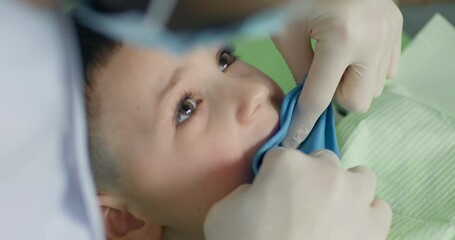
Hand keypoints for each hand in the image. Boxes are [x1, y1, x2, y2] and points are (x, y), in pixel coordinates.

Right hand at [204, 148, 391, 239]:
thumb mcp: (222, 213)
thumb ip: (244, 192)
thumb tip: (259, 192)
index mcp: (287, 163)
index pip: (280, 156)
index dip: (273, 176)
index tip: (269, 194)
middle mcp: (326, 171)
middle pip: (322, 161)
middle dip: (312, 177)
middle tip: (301, 204)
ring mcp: (354, 197)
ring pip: (359, 177)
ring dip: (347, 188)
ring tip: (334, 210)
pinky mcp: (374, 225)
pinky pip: (378, 208)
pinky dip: (366, 215)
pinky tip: (352, 227)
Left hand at [277, 0, 402, 147]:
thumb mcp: (286, 31)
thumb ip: (299, 70)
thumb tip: (306, 99)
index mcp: (342, 39)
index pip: (319, 97)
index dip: (304, 122)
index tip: (296, 139)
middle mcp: (373, 39)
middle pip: (358, 101)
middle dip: (335, 97)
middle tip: (319, 76)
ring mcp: (389, 33)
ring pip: (374, 87)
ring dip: (351, 83)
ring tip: (335, 58)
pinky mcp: (395, 27)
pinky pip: (387, 69)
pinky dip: (367, 70)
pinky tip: (352, 52)